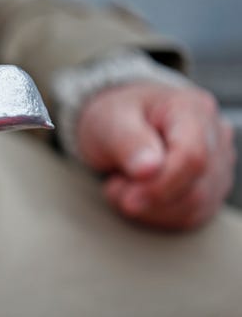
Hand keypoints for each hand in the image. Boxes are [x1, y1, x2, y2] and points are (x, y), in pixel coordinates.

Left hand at [77, 82, 234, 229]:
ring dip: (149, 207)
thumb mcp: (108, 120)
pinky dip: (155, 214)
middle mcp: (214, 135)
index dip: (161, 184)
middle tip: (114, 185)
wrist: (115, 125)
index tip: (128, 199)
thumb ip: (127, 141)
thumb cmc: (113, 118)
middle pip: (195, 188)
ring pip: (193, 208)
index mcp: (191, 109)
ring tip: (122, 184)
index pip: (193, 156)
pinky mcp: (209, 190)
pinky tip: (137, 194)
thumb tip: (148, 169)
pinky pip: (188, 217)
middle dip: (148, 196)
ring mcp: (217, 165)